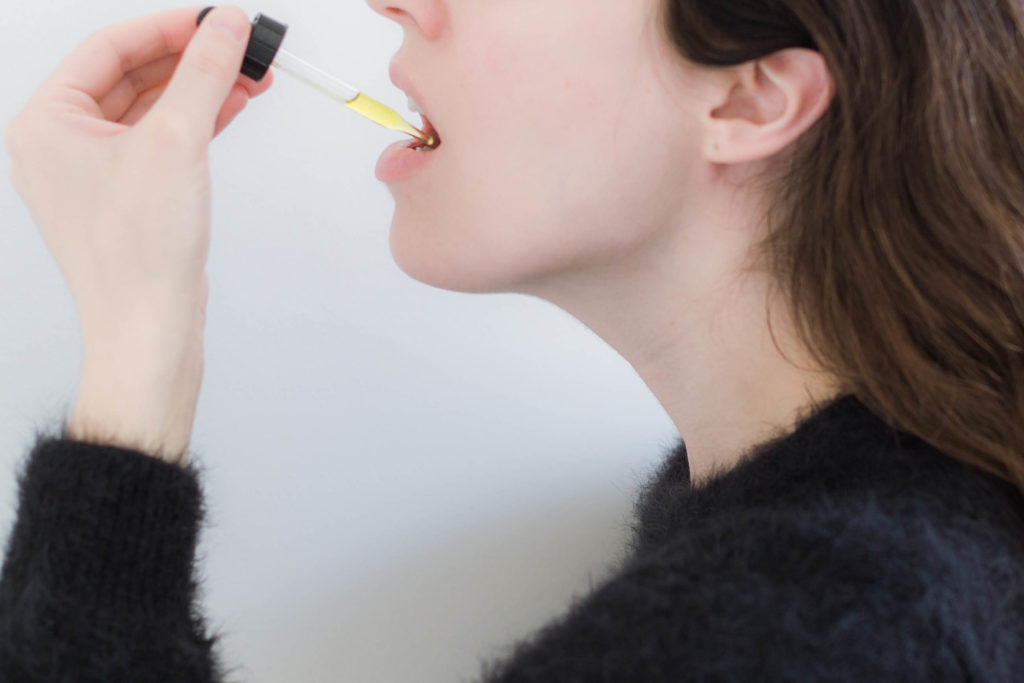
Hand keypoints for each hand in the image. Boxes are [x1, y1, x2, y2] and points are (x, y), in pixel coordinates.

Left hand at [3, 5, 273, 462]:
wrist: (149, 329)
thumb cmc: (138, 254)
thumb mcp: (176, 142)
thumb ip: (204, 73)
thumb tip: (226, 26)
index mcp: (47, 123)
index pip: (109, 48)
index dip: (168, 29)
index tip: (216, 21)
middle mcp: (62, 145)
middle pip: (132, 76)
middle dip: (191, 60)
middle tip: (240, 47)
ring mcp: (94, 173)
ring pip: (151, 109)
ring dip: (201, 91)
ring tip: (249, 76)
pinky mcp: (128, 197)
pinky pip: (161, 142)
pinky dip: (197, 123)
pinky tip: (232, 109)